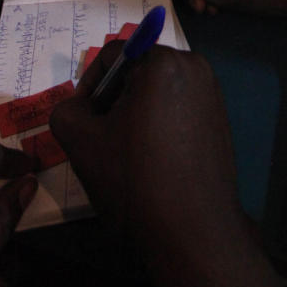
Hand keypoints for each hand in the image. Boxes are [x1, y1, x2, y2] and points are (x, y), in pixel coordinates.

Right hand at [50, 43, 240, 251]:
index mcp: (164, 62)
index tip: (82, 119)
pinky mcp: (220, 121)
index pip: (113, 54)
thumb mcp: (81, 142)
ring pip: (158, 93)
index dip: (89, 84)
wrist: (192, 232)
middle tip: (100, 137)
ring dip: (135, 114)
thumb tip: (78, 107)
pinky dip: (158, 126)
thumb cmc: (135, 180)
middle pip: (138, 71)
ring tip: (124, 153)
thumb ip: (66, 110)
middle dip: (113, 100)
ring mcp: (212, 95)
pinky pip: (178, 110)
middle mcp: (195, 68)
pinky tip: (150, 162)